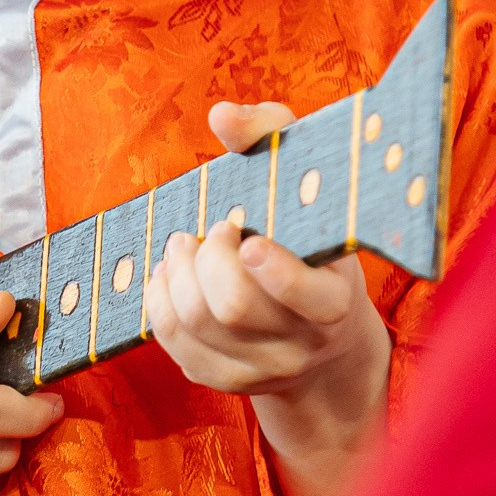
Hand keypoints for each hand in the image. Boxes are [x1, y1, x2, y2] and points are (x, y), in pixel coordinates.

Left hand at [148, 103, 392, 495]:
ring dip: (177, 273)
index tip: (247, 237)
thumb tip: (222, 115)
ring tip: (186, 244)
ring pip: (196, 325)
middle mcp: (302, 345)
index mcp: (336, 302)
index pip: (308, 298)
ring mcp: (261, 369)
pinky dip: (160, 300)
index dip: (273, 270)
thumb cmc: (312, 241)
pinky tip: (171, 274)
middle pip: (233, 308)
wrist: (324, 338)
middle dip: (208, 259)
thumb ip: (274, 136)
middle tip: (213, 230)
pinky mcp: (224, 380)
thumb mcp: (308, 189)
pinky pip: (173, 343)